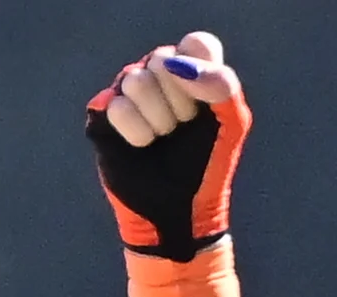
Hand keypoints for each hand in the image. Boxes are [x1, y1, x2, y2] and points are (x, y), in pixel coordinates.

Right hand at [86, 30, 246, 259]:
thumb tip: (181, 66)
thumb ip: (223, 86)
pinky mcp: (103, 114)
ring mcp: (127, 92)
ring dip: (158, 120)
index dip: (201, 74)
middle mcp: (157, 74)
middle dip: (180, 103)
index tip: (206, 106)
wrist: (180, 211)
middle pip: (163, 60)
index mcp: (191, 70)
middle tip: (183, 128)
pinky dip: (137, 133)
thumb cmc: (207, 167)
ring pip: (136, 81)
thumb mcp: (232, 126)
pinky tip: (143, 146)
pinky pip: (116, 106)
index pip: (195, 45)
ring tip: (163, 138)